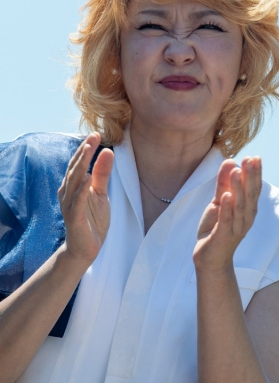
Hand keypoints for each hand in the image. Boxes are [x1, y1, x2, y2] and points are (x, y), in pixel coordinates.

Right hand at [58, 132, 112, 264]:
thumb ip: (102, 173)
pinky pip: (77, 201)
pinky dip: (82, 189)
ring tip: (89, 149)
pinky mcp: (74, 217)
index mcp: (73, 185)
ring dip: (81, 164)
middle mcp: (67, 192)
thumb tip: (107, 151)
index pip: (78, 162)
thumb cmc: (92, 219)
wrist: (85, 248)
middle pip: (75, 168)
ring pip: (74, 180)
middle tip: (93, 136)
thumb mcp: (101, 193)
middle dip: (84, 151)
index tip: (96, 134)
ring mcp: (69, 204)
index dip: (86, 148)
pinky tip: (88, 177)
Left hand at [193, 157, 261, 272]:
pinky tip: (226, 195)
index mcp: (248, 209)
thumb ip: (223, 182)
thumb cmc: (216, 228)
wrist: (210, 258)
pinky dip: (227, 208)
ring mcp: (236, 228)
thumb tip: (230, 161)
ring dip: (238, 188)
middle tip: (250, 159)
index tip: (255, 157)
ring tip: (236, 171)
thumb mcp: (219, 201)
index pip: (254, 189)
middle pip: (250, 195)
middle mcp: (246, 218)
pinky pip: (226, 221)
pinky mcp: (223, 236)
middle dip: (250, 176)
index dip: (255, 173)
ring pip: (239, 206)